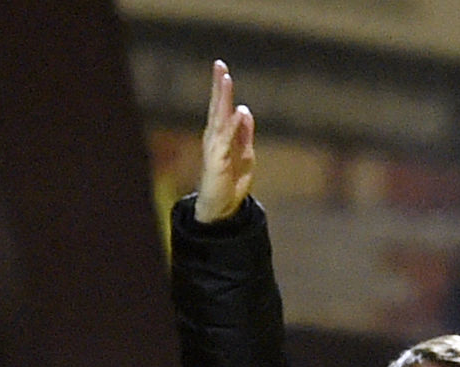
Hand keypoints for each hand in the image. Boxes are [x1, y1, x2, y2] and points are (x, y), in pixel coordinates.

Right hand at [194, 60, 255, 222]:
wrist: (222, 209)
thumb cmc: (231, 183)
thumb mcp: (245, 155)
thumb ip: (245, 134)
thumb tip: (245, 110)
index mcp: (221, 136)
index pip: (221, 108)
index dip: (222, 89)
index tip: (223, 70)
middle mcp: (214, 138)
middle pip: (217, 107)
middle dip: (218, 86)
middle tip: (219, 65)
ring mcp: (215, 148)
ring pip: (219, 117)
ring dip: (223, 98)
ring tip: (225, 79)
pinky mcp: (217, 160)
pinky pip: (226, 139)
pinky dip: (233, 124)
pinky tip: (238, 110)